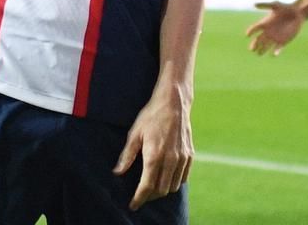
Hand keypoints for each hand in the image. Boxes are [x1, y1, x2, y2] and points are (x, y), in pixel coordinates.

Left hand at [113, 87, 192, 209]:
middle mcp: (170, 159)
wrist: (174, 102)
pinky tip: (167, 178)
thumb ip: (127, 155)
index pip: (147, 186)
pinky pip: (183, 177)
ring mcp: (182, 157)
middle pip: (161, 190)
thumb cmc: (151, 116)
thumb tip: (117, 172)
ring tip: (153, 188)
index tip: (133, 204)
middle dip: (150, 196)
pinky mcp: (189, 154)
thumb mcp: (134, 133)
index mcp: (154, 155)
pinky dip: (175, 182)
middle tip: (141, 195)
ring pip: (173, 186)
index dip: (139, 198)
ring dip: (163, 191)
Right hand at [245, 1, 305, 55]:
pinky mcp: (283, 42)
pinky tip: (274, 54)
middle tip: (252, 49)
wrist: (297, 13)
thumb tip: (254, 4)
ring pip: (265, 46)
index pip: (254, 29)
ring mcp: (275, 37)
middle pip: (258, 40)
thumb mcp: (275, 5)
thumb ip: (265, 5)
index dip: (250, 32)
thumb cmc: (286, 7)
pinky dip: (275, 52)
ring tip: (259, 53)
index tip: (248, 35)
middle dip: (254, 45)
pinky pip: (278, 49)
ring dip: (262, 50)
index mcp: (265, 23)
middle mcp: (268, 32)